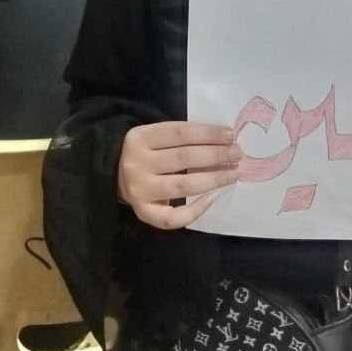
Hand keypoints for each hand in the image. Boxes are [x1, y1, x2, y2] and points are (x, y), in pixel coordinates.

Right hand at [118, 121, 239, 229]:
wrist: (113, 175)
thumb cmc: (146, 153)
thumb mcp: (155, 136)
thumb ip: (181, 137)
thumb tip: (224, 140)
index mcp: (140, 138)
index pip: (180, 133)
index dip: (208, 134)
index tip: (230, 135)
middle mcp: (136, 163)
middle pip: (184, 158)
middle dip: (216, 156)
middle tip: (237, 155)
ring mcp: (139, 190)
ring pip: (182, 186)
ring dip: (213, 179)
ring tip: (234, 174)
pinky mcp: (143, 212)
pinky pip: (173, 217)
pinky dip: (196, 210)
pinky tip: (213, 199)